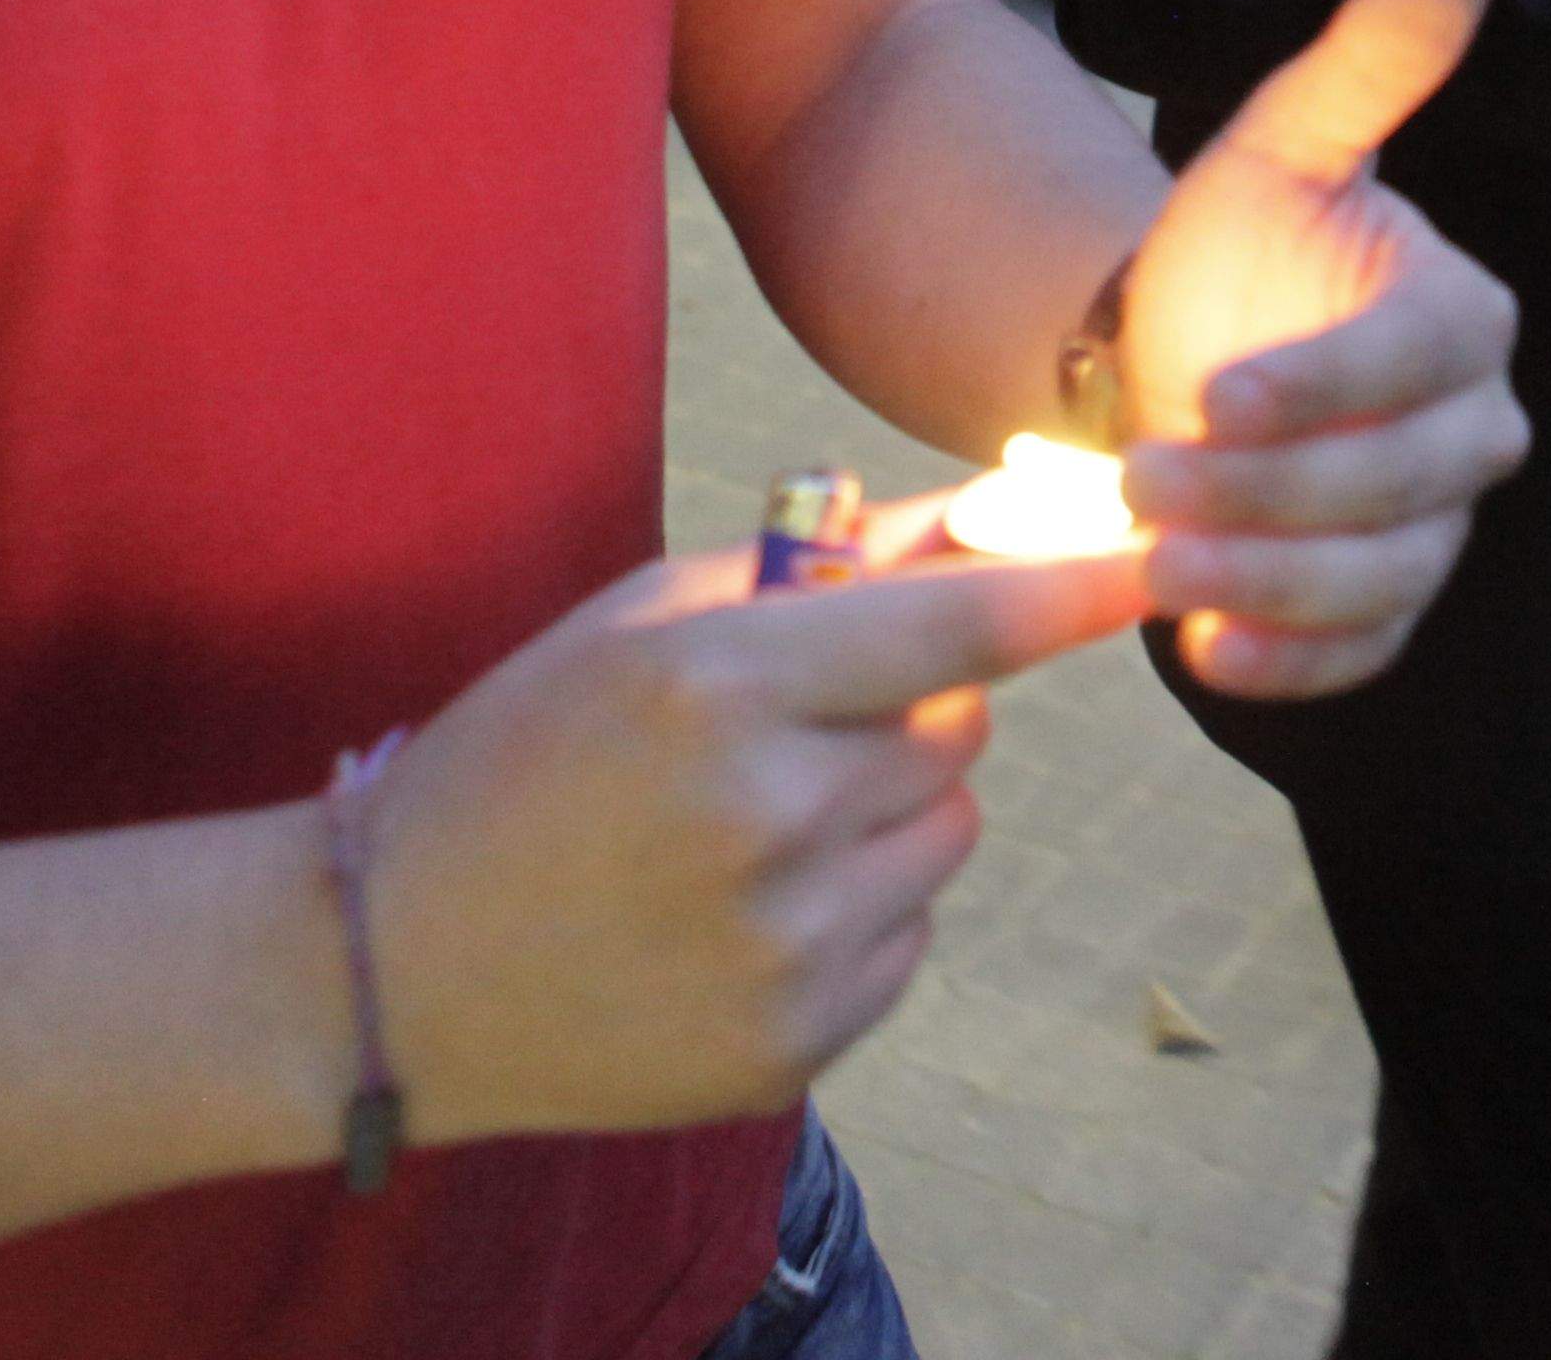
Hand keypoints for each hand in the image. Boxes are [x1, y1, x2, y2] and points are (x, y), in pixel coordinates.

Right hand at [367, 535, 1147, 1145]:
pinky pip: (908, 938)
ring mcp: (781, 946)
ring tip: (748, 830)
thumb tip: (986, 507)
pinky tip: (737, 915)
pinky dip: (854, 914)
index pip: (953, 627)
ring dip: (885, 814)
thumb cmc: (523, 758)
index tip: (1159, 557)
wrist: (390, 967)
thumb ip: (820, 568)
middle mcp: (761, 814)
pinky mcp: (791, 1044)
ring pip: (946, 830)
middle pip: (956, 729)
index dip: (1070, 589)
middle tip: (786, 729)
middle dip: (905, 711)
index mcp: (714, 684)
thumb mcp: (645, 624)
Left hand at [1110, 0, 1532, 697]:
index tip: (1217, 393)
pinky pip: (1360, 652)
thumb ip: (1373, 55)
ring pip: (1380, 576)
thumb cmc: (1236, 246)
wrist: (1176, 353)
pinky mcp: (1380, 606)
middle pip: (1402, 484)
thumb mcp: (1281, 142)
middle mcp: (1471, 431)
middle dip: (1271, 490)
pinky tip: (1205, 650)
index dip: (1326, 383)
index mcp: (1463, 317)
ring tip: (1156, 566)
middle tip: (1146, 481)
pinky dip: (1289, 662)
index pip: (1419, 360)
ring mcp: (1431, 529)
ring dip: (1268, 581)